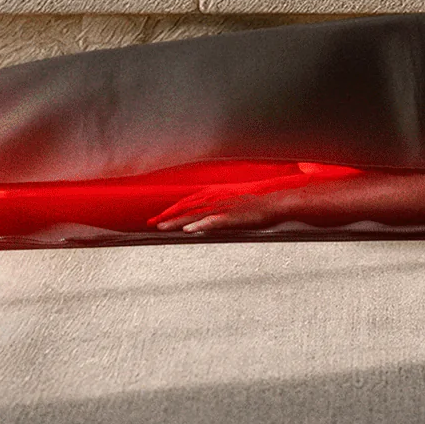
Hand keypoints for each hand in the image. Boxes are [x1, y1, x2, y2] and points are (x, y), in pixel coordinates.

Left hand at [151, 179, 303, 232]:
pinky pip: (213, 221)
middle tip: (150, 224)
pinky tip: (189, 230)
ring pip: (195, 214)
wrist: (275, 199)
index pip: (186, 202)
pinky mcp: (233, 216)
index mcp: (214, 193)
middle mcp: (214, 198)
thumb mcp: (232, 199)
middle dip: (167, 216)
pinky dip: (200, 225)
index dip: (170, 210)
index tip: (156, 218)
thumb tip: (204, 216)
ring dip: (177, 221)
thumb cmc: (255, 201)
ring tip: (161, 227)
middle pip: (186, 207)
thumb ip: (217, 205)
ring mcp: (222, 207)